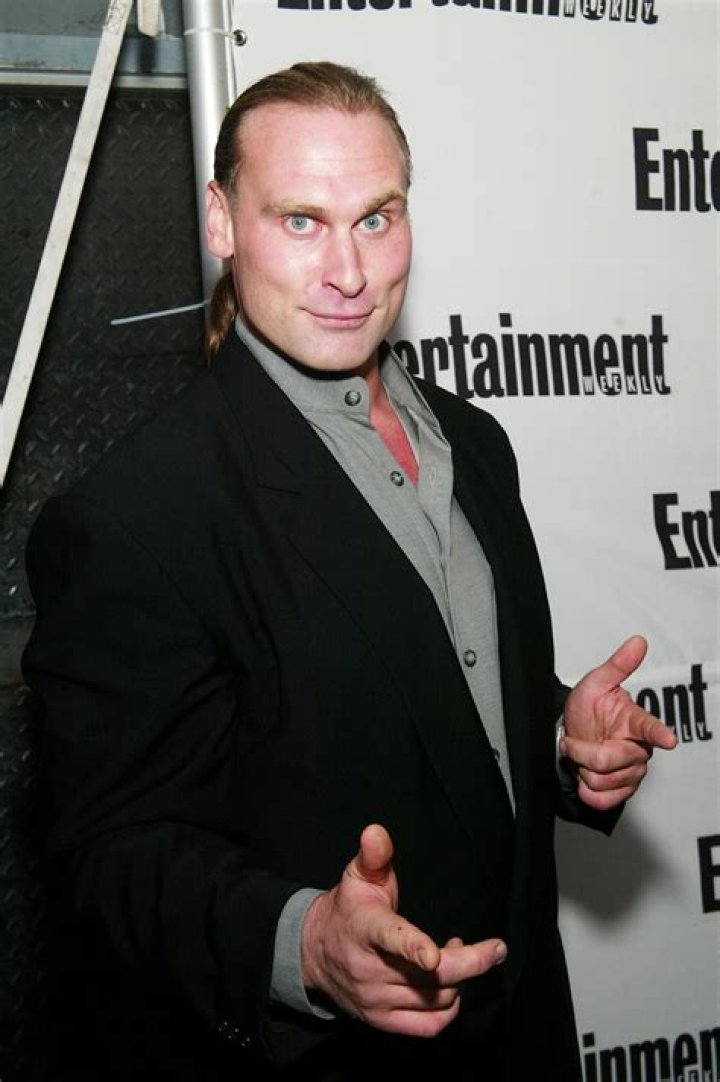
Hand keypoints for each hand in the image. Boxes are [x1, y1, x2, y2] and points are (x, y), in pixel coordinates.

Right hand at [301, 823, 506, 1036]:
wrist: (314, 952)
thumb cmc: (347, 909)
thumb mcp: (357, 876)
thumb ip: (374, 855)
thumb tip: (376, 831)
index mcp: (365, 928)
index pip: (391, 939)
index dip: (414, 947)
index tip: (436, 953)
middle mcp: (369, 969)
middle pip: (430, 976)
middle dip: (471, 963)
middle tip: (496, 948)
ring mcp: (376, 999)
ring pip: (435, 999)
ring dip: (460, 978)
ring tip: (460, 951)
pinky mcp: (383, 1021)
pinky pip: (428, 1025)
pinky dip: (449, 1008)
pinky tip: (451, 985)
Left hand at [561, 635, 676, 811]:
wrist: (572, 734)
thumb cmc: (588, 709)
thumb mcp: (595, 683)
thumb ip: (617, 665)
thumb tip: (638, 641)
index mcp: (635, 722)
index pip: (649, 728)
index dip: (658, 733)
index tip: (668, 738)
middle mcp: (638, 750)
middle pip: (609, 760)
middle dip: (582, 751)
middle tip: (574, 742)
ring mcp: (632, 773)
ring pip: (602, 781)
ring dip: (582, 769)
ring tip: (582, 756)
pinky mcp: (622, 792)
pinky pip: (602, 800)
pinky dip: (587, 791)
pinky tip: (585, 777)